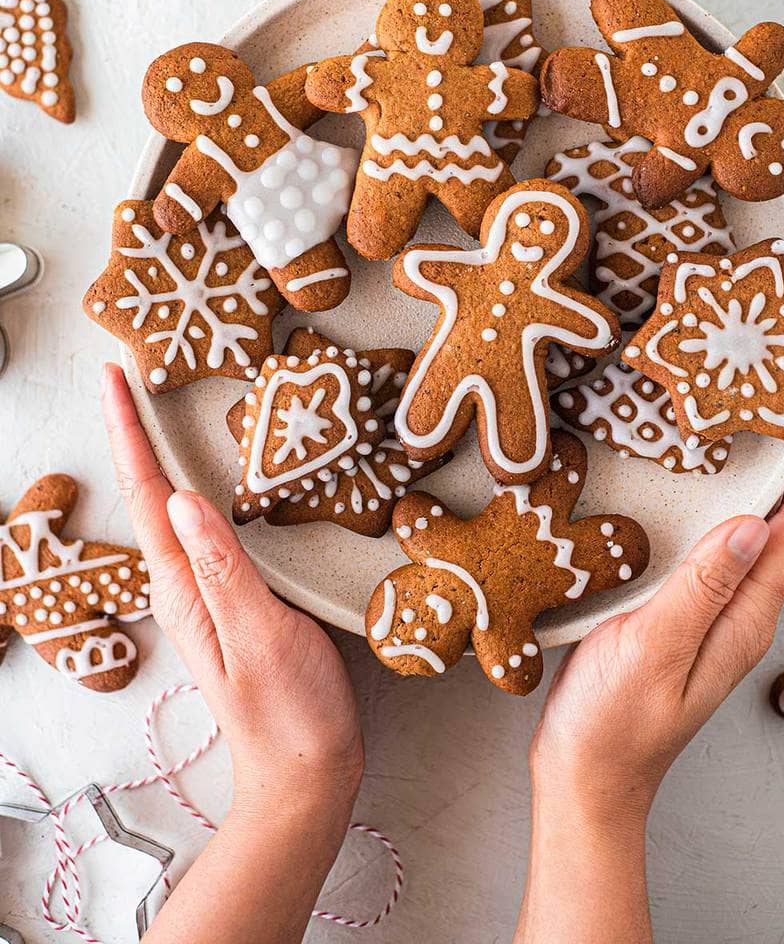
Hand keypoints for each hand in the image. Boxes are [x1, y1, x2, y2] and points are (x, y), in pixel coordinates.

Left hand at [100, 363, 362, 812]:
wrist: (306, 770)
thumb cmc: (288, 710)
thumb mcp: (259, 633)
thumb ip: (221, 567)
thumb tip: (182, 498)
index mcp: (182, 588)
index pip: (147, 496)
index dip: (129, 432)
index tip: (114, 378)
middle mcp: (185, 584)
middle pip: (151, 494)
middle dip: (135, 432)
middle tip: (129, 377)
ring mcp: (209, 592)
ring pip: (179, 509)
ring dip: (165, 455)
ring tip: (162, 408)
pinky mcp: (237, 597)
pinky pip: (212, 529)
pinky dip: (207, 488)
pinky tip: (224, 477)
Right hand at [516, 406, 783, 943]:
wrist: (585, 777)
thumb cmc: (615, 724)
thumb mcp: (655, 649)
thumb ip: (702, 589)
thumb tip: (752, 525)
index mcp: (743, 619)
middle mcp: (736, 613)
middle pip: (781, 528)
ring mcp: (707, 614)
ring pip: (745, 535)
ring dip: (759, 483)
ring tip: (755, 432)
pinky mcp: (675, 613)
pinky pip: (708, 549)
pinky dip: (713, 508)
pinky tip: (691, 489)